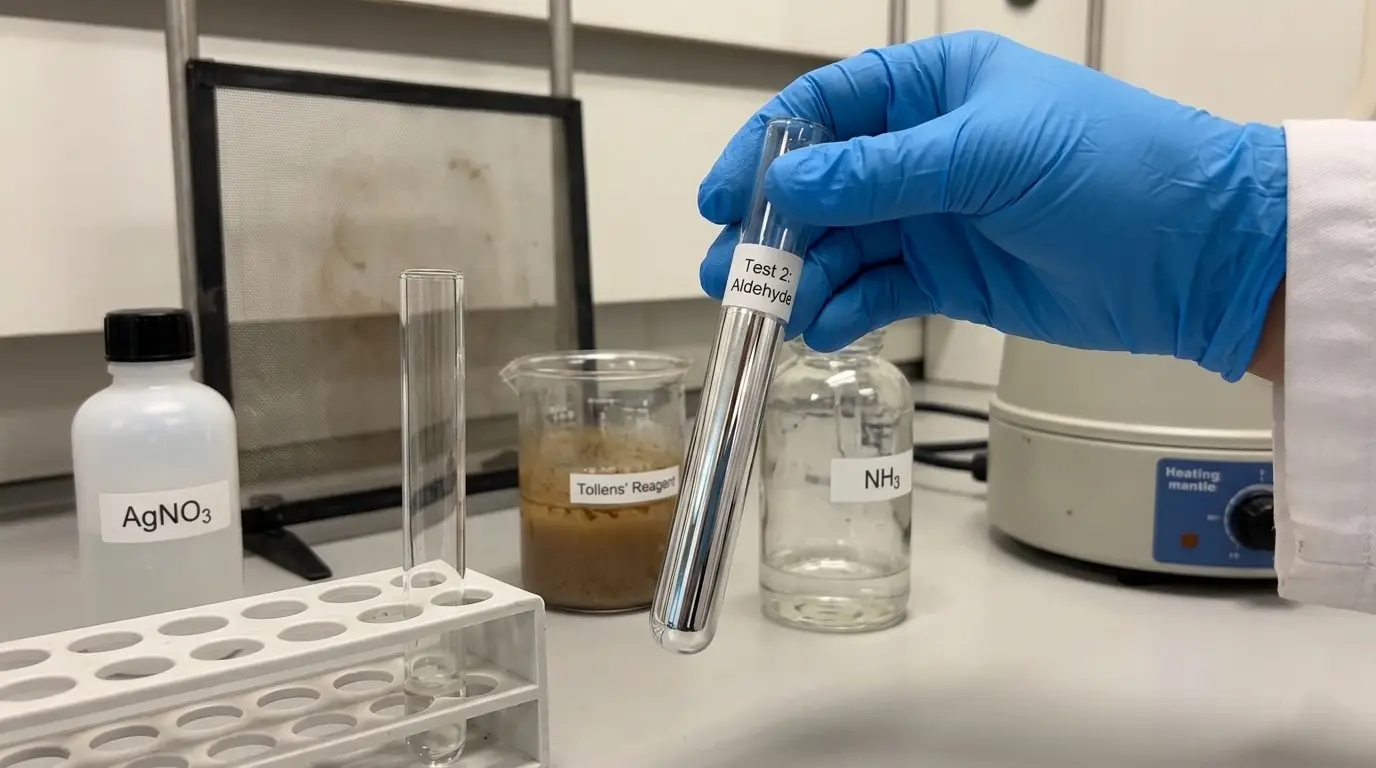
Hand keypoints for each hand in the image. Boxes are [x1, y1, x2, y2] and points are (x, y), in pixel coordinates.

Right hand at [698, 31, 1286, 380]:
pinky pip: (877, 290)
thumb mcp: (987, 155)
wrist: (1194, 257)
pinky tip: (823, 327)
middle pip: (821, 185)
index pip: (826, 109)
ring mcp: (933, 215)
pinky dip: (845, 310)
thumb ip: (880, 174)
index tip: (723, 194)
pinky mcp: (947, 276)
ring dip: (801, 276)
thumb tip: (788, 182)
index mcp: (934, 88)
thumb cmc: (1115, 169)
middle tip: (731, 269)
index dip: (766, 150)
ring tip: (769, 310)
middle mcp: (924, 149)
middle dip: (772, 227)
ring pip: (842, 244)